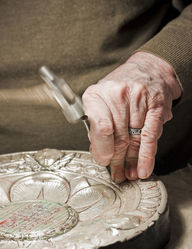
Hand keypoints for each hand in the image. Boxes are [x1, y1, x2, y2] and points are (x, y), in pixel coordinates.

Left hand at [82, 52, 180, 182]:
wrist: (146, 70)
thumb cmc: (120, 90)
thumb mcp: (100, 102)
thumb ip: (96, 126)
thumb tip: (100, 153)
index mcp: (97, 94)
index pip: (100, 128)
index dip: (102, 149)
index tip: (104, 161)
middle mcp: (117, 94)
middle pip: (118, 136)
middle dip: (118, 160)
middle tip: (118, 173)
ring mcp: (138, 98)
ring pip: (134, 139)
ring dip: (132, 161)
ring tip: (130, 173)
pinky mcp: (156, 106)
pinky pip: (150, 136)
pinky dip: (147, 156)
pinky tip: (144, 168)